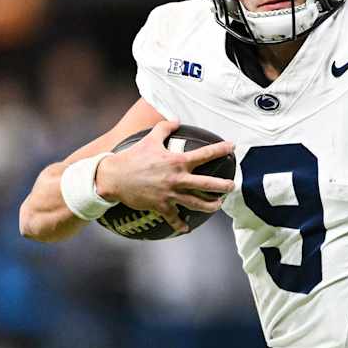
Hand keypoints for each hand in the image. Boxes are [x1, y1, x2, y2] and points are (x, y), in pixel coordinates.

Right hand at [96, 120, 236, 233]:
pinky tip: (186, 228)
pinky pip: (174, 218)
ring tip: (218, 205)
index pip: (204, 154)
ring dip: (210, 206)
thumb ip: (164, 128)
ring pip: (196, 203)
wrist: (114, 177)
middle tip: (233, 186)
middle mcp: (177, 179)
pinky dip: (180, 225)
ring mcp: (170, 194)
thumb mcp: (149, 139)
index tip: (232, 147)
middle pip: (207, 184)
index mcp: (177, 161)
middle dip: (223, 186)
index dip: (220, 149)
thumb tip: (175, 119)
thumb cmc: (132, 157)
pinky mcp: (161, 206)